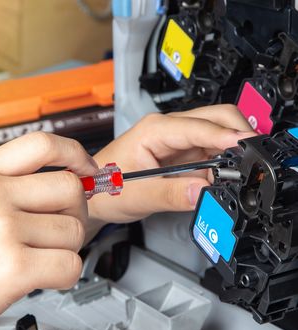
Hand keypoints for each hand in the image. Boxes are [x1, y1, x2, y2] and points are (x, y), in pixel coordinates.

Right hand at [0, 132, 97, 329]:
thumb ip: (12, 185)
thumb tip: (67, 182)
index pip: (42, 144)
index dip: (74, 153)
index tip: (87, 168)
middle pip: (70, 188)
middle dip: (75, 211)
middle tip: (60, 227)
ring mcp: (2, 228)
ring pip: (74, 230)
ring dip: (66, 248)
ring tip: (39, 255)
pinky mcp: (14, 267)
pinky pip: (70, 264)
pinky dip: (65, 274)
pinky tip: (43, 276)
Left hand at [88, 104, 254, 229]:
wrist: (95, 195)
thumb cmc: (105, 188)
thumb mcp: (136, 195)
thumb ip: (170, 194)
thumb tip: (202, 192)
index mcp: (154, 130)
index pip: (199, 125)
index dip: (226, 136)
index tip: (247, 147)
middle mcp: (167, 129)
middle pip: (216, 118)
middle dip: (238, 135)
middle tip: (250, 159)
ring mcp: (176, 141)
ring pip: (217, 135)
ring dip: (231, 152)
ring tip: (235, 174)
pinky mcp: (181, 154)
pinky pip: (210, 153)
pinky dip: (222, 163)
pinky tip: (220, 178)